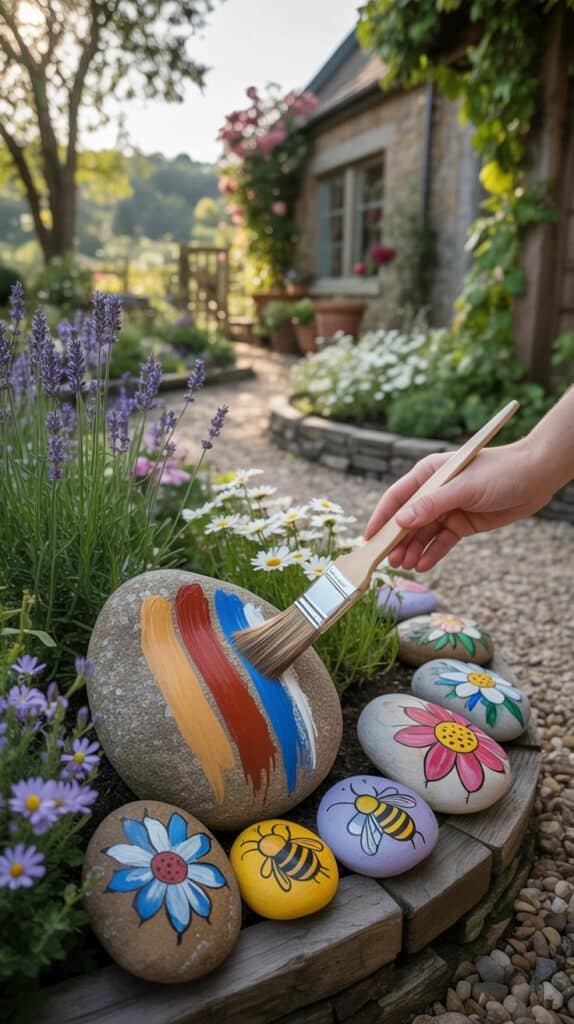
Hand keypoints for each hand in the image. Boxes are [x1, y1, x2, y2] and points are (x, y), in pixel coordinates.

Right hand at [364, 437, 548, 571]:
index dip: (381, 517)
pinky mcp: (461, 524)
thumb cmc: (500, 472)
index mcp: (428, 474)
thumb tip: (401, 521)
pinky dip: (432, 554)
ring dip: (412, 550)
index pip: (397, 497)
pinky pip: (442, 542)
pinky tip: (423, 566)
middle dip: (397, 541)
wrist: (536, 477)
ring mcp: (447, 509)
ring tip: (405, 567)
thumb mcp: (464, 488)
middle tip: (389, 561)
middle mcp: (434, 492)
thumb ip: (432, 505)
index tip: (369, 538)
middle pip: (407, 520)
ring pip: (423, 534)